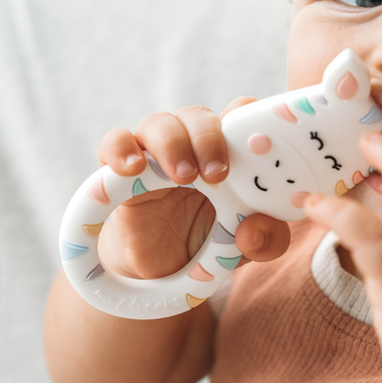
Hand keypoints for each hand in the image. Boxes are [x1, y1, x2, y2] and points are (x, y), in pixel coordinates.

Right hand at [97, 97, 290, 279]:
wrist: (165, 265)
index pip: (240, 117)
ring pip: (159, 123)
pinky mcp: (120, 170)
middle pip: (199, 116)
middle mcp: (192, 145)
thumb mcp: (248, 245)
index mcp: (229, 153)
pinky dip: (120, 149)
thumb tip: (254, 233)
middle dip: (210, 139)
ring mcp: (156, 154)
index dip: (250, 120)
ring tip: (183, 177)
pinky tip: (132, 168)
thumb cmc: (211, 240)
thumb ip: (267, 240)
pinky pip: (115, 142)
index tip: (259, 146)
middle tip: (219, 174)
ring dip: (172, 144)